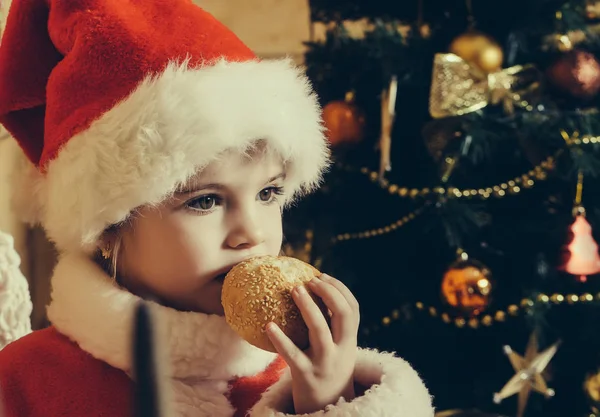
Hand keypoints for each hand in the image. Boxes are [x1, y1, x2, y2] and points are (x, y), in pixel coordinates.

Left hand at [266, 274, 359, 414]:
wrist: (325, 408)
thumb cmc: (326, 370)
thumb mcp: (337, 350)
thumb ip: (330, 327)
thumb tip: (310, 292)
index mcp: (350, 341)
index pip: (353, 309)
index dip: (340, 289)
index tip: (322, 275)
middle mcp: (341, 350)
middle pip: (343, 315)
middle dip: (329, 293)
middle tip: (310, 280)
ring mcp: (324, 363)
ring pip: (320, 331)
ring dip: (308, 307)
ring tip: (295, 289)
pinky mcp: (305, 375)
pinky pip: (292, 354)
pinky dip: (280, 339)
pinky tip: (268, 325)